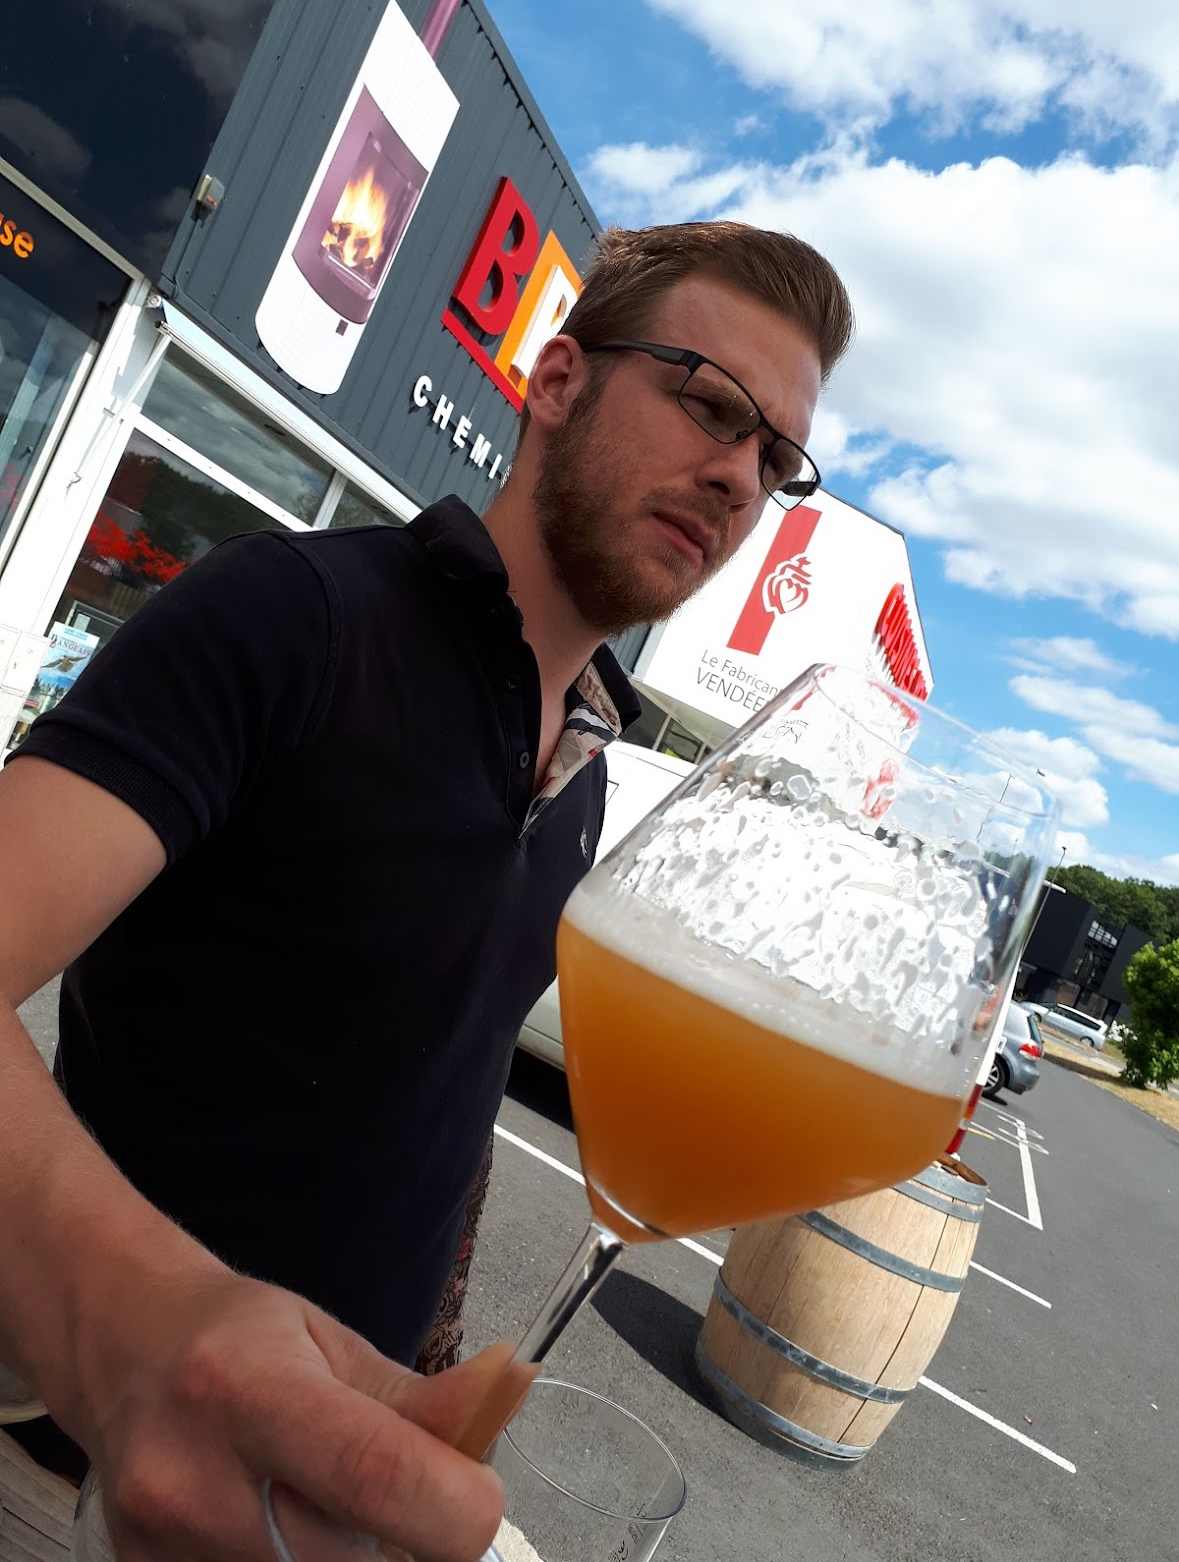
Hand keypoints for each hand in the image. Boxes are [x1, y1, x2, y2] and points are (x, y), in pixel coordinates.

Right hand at [64, 1267, 518, 1561]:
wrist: (121, 1351)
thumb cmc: (236, 1337)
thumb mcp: (331, 1341)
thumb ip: (420, 1397)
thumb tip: (510, 1400)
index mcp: (248, 1390)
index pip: (375, 1476)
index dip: (455, 1503)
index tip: (483, 1494)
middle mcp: (193, 1481)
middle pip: (353, 1558)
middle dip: (406, 1536)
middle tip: (399, 1489)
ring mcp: (163, 1551)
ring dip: (351, 1556)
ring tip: (326, 1501)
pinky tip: (282, 1526)